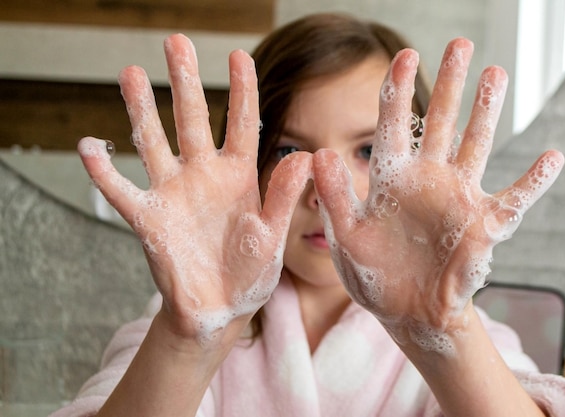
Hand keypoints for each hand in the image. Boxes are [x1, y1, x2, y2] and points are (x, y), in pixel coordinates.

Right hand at [77, 34, 310, 346]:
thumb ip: (283, 197)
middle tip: (177, 42)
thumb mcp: (272, 234)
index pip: (241, 124)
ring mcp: (174, 192)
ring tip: (133, 73)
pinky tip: (88, 146)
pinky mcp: (149, 218)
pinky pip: (121, 190)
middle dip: (185, 82)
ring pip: (153, 142)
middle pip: (192, 119)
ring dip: (142, 110)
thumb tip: (305, 155)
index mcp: (240, 175)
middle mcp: (204, 174)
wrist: (220, 308)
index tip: (238, 55)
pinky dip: (103, 172)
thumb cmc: (250, 271)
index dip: (241, 90)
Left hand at [312, 38, 563, 351]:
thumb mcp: (347, 237)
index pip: (393, 126)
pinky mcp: (483, 226)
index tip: (405, 54)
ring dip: (487, 112)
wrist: (406, 312)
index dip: (398, 90)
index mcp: (391, 180)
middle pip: (441, 122)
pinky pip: (514, 199)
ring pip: (476, 145)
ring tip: (496, 73)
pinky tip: (552, 157)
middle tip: (461, 43)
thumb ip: (334, 197)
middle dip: (450, 84)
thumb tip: (317, 153)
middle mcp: (427, 180)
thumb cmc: (373, 276)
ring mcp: (458, 199)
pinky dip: (534, 182)